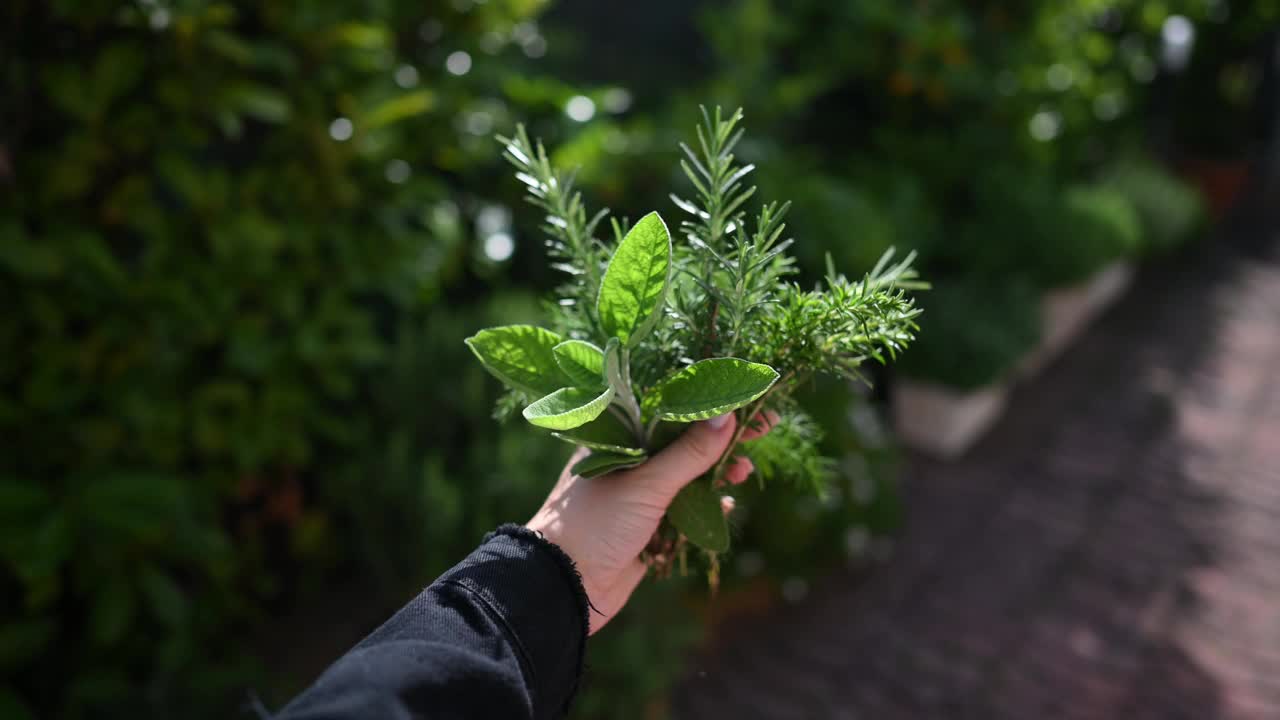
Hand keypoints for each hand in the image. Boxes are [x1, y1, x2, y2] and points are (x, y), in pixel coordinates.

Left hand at [527, 411, 776, 633]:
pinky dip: (706, 507)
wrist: (563, 588)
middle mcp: (626, 463)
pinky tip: (727, 505)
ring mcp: (636, 497)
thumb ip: (689, 453)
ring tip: (744, 471)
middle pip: (683, 441)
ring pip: (687, 476)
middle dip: (721, 437)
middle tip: (763, 429)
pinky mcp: (645, 529)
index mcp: (616, 439)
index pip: (670, 410)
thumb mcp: (646, 485)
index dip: (709, 404)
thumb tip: (728, 415)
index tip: (748, 401)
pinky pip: (683, 511)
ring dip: (717, 472)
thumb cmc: (596, 524)